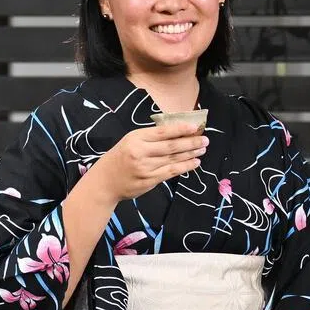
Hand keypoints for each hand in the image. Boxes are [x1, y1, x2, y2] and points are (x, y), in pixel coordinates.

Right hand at [90, 119, 207, 204]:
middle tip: (205, 139)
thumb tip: (176, 132)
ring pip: (173, 159)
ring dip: (190, 154)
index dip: (180, 129)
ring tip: (202, 149)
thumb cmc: (119, 158)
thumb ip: (149, 137)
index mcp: (136, 138)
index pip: (162, 132)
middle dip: (190, 142)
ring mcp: (145, 168)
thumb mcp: (130, 141)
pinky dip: (184, 167)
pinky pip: (171, 172)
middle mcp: (141, 152)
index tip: (195, 127)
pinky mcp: (149, 180)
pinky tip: (194, 162)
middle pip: (171, 146)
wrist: (105, 182)